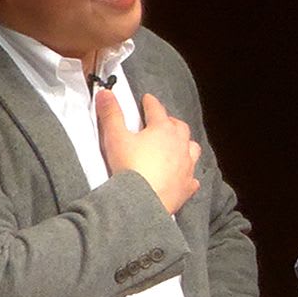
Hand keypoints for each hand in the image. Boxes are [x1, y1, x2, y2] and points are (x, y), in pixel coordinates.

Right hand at [96, 91, 200, 213]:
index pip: (157, 109)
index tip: (147, 99)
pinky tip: (183, 175)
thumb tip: (105, 94)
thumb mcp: (115, 137)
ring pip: (191, 148)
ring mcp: (186, 166)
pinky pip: (192, 177)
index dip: (150, 103)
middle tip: (161, 121)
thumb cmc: (130, 168)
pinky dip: (187, 174)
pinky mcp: (187, 186)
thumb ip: (111, 114)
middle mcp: (180, 145)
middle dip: (170, 122)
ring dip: (184, 144)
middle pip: (179, 127)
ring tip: (176, 144)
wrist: (142, 202)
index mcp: (163, 129)